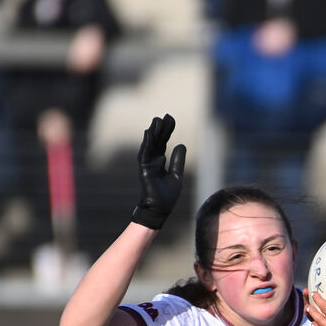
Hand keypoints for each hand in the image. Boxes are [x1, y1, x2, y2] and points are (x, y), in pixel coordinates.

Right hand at [131, 114, 185, 229]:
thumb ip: (178, 160)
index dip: (167, 131)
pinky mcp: (144, 169)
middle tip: (166, 116)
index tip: (170, 119)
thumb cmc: (167, 194)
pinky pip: (145, 153)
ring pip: (150, 144)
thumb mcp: (177, 175)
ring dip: (153, 132)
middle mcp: (152, 160)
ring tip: (157, 120)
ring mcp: (147, 164)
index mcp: (159, 161)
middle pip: (157, 141)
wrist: (161, 208)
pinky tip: (149, 133)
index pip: (163, 142)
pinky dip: (147, 143)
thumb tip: (181, 145)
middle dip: (161, 129)